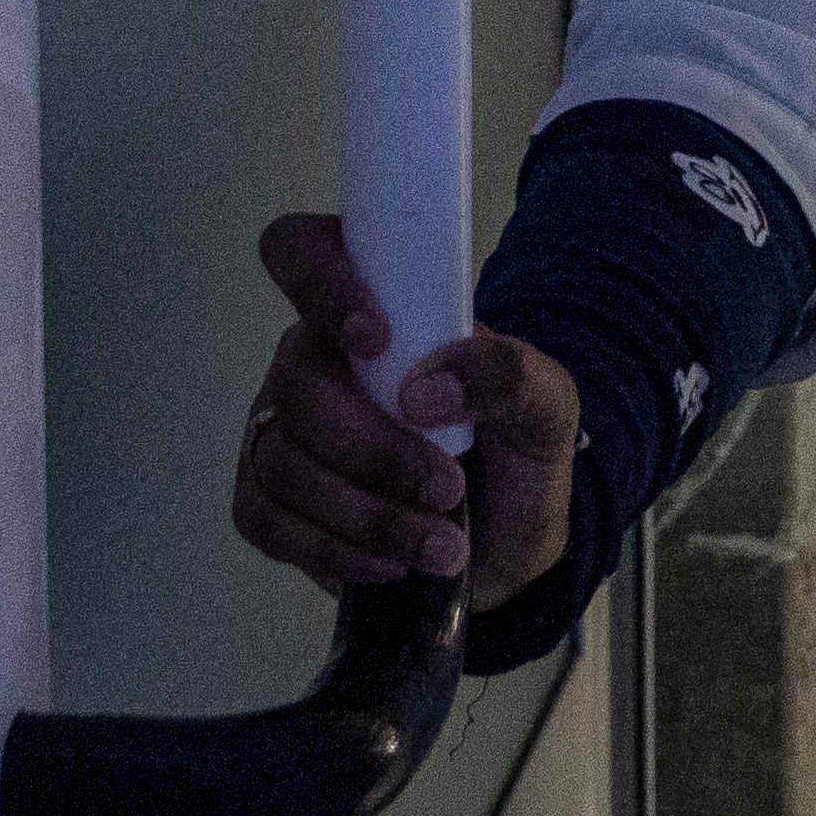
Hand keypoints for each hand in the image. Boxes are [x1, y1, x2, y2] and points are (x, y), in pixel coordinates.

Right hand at [230, 214, 583, 614]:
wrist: (508, 541)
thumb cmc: (516, 450)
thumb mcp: (547, 402)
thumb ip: (508, 373)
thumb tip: (426, 390)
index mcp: (371, 305)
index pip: (302, 251)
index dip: (321, 283)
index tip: (377, 338)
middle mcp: (311, 360)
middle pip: (298, 386)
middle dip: (375, 450)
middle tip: (449, 489)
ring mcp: (282, 431)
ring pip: (282, 463)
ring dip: (366, 515)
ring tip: (443, 545)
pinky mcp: (268, 503)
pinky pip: (267, 522)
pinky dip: (334, 551)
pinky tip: (392, 563)